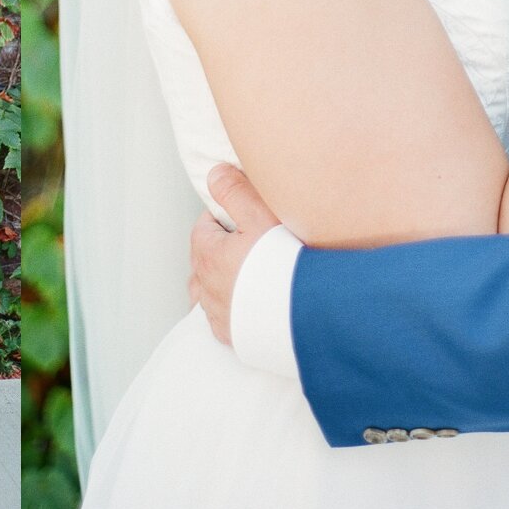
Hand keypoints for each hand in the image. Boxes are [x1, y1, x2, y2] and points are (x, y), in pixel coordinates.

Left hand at [188, 164, 280, 346]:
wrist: (304, 314)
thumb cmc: (283, 263)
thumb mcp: (260, 216)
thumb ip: (235, 192)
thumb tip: (215, 173)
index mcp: (207, 253)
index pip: (204, 226)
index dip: (224, 219)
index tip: (244, 218)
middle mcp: (205, 286)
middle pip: (205, 258)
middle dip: (221, 249)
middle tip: (250, 244)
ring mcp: (216, 313)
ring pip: (209, 291)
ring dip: (223, 281)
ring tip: (248, 276)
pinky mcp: (231, 336)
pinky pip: (223, 318)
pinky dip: (233, 309)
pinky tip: (251, 305)